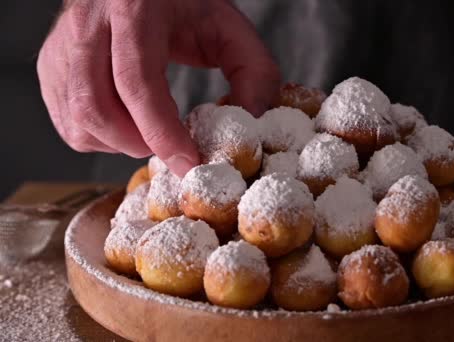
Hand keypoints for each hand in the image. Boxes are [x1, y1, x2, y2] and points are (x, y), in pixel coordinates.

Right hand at [37, 0, 279, 175]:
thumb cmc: (185, 4)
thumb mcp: (229, 27)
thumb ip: (254, 70)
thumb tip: (252, 119)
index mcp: (132, 8)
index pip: (137, 82)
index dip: (161, 131)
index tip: (188, 162)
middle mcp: (87, 23)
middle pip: (95, 105)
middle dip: (136, 143)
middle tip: (172, 149)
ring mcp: (62, 43)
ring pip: (76, 117)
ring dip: (116, 143)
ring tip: (150, 135)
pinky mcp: (52, 62)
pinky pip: (65, 118)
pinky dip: (96, 137)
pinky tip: (125, 127)